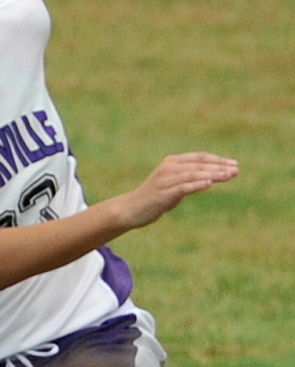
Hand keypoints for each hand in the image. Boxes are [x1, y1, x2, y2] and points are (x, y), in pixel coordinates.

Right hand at [122, 152, 237, 227]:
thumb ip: (189, 178)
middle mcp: (168, 168)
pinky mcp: (162, 194)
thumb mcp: (173, 184)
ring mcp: (164, 180)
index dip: (218, 160)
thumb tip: (212, 177)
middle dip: (219, 167)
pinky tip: (209, 183)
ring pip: (193, 174)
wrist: (130, 209)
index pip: (199, 157)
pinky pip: (182, 187)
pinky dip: (197, 184)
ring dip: (213, 174)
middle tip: (237, 170)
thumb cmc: (154, 197)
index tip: (234, 164)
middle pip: (198, 165)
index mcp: (171, 162)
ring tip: (229, 176)